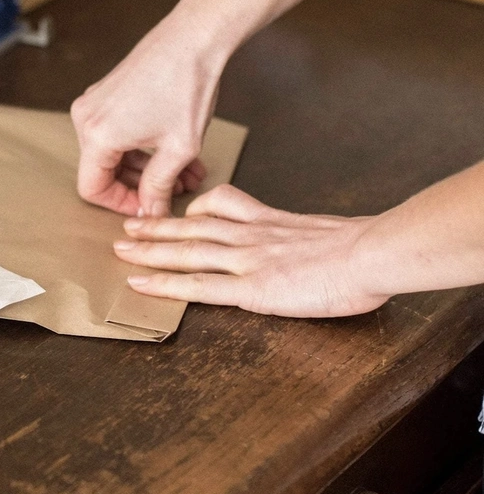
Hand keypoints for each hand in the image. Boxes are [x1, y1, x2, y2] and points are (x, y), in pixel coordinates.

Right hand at [71, 0, 227, 216]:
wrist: (194, 37)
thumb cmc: (187, 86)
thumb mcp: (178, 149)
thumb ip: (159, 187)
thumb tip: (151, 213)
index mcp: (97, 135)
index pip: (92, 189)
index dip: (121, 205)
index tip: (149, 208)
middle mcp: (86, 118)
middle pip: (103, 171)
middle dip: (142, 186)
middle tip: (177, 191)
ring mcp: (95, 102)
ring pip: (114, 152)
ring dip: (148, 167)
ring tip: (187, 173)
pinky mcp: (108, 92)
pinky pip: (118, 132)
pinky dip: (143, 146)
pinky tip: (177, 151)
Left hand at [113, 185, 389, 317]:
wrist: (370, 253)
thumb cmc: (361, 247)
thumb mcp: (328, 231)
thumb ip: (304, 235)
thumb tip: (304, 244)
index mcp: (269, 219)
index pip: (221, 205)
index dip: (192, 210)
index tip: (174, 211)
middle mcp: (250, 234)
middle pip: (192, 226)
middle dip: (157, 226)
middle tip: (128, 226)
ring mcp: (246, 259)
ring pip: (186, 250)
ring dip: (149, 249)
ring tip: (122, 249)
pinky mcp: (249, 287)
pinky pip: (196, 285)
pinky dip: (164, 283)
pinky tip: (141, 283)